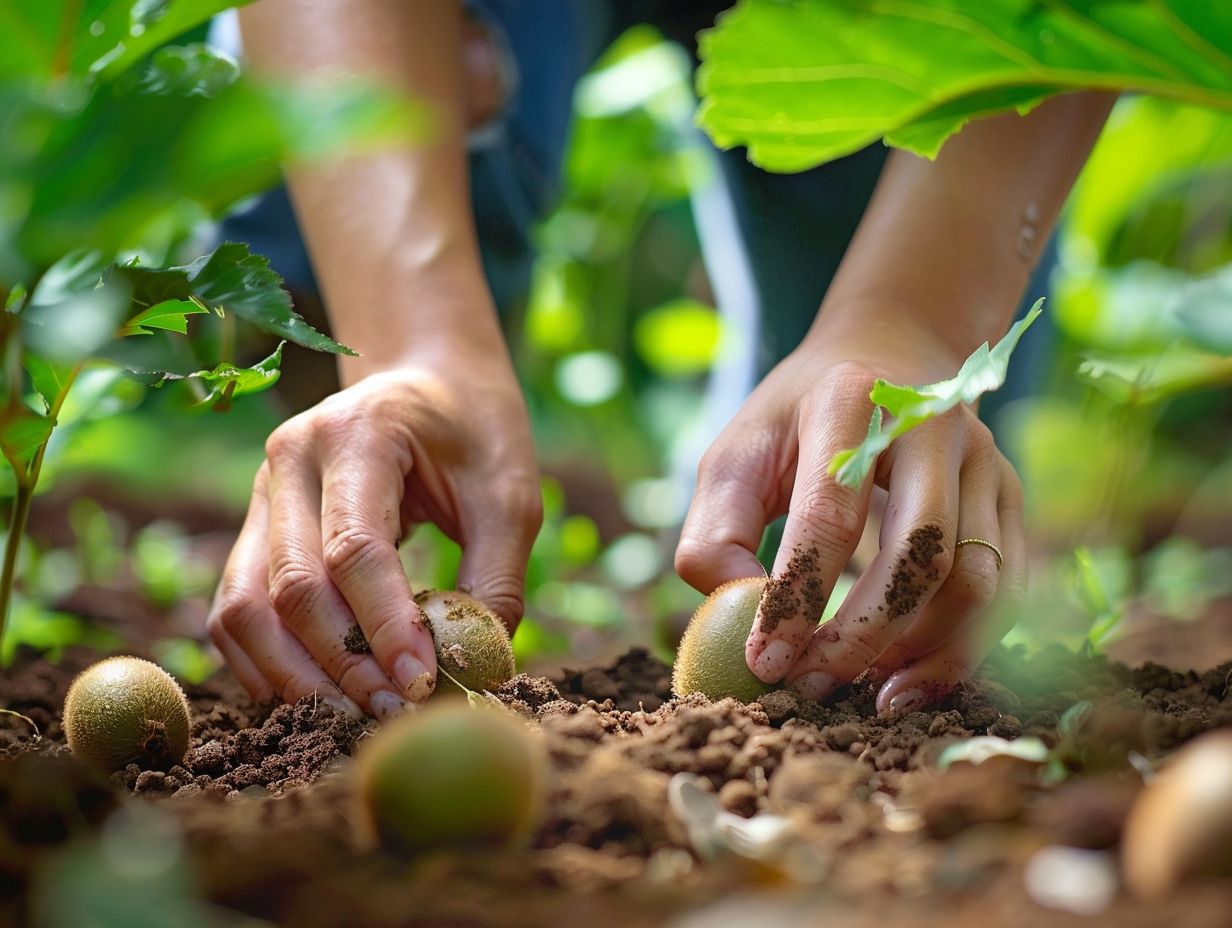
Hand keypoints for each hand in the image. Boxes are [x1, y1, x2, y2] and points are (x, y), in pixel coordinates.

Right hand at [206, 347, 541, 719]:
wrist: (428, 379)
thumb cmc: (474, 432)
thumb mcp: (509, 492)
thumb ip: (495, 577)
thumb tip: (476, 669)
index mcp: (358, 432)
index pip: (355, 548)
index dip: (385, 627)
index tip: (422, 683)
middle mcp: (290, 458)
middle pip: (293, 587)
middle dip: (344, 664)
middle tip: (396, 710)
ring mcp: (260, 491)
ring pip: (245, 607)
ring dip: (295, 677)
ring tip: (358, 714)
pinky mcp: (254, 525)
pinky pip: (236, 609)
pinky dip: (265, 663)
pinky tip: (317, 695)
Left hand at [675, 318, 1025, 713]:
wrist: (888, 355)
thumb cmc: (797, 419)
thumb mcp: (737, 452)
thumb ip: (716, 529)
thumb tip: (736, 615)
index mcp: (850, 400)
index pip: (828, 514)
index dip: (797, 597)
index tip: (766, 662)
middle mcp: (932, 424)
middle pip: (921, 550)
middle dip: (867, 634)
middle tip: (816, 688)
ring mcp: (985, 459)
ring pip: (978, 579)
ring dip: (927, 653)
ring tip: (870, 694)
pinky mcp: (1012, 496)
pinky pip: (1008, 589)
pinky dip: (966, 645)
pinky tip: (913, 673)